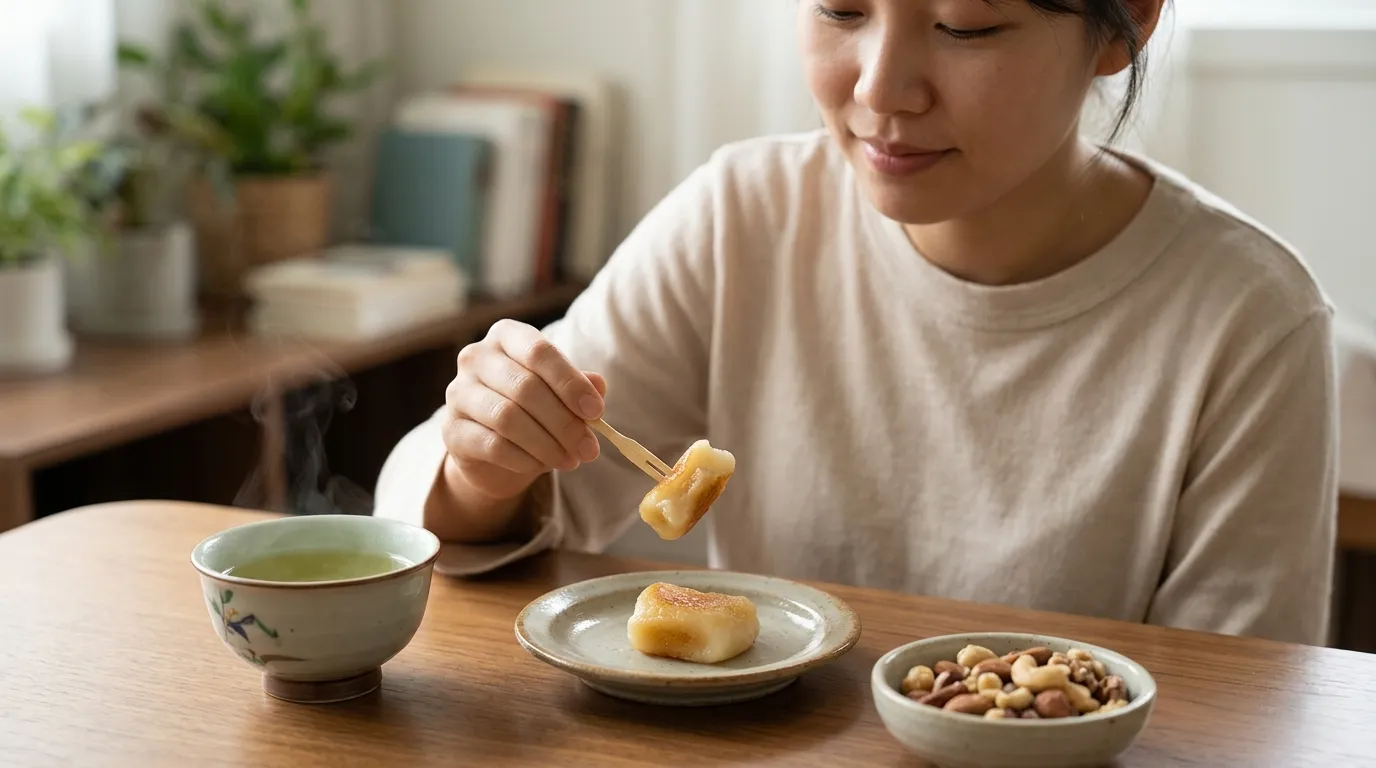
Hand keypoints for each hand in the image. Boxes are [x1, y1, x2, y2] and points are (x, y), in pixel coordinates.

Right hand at [442, 319, 606, 500]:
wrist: (493, 450)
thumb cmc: (533, 409)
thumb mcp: (560, 393)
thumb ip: (579, 385)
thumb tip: (598, 386)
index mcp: (506, 336)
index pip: (539, 351)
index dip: (570, 383)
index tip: (596, 412)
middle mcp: (476, 357)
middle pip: (525, 388)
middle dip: (564, 423)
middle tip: (589, 448)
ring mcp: (458, 393)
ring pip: (508, 418)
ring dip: (547, 444)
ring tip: (571, 460)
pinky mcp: (451, 430)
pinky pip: (492, 445)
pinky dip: (524, 459)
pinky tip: (542, 465)